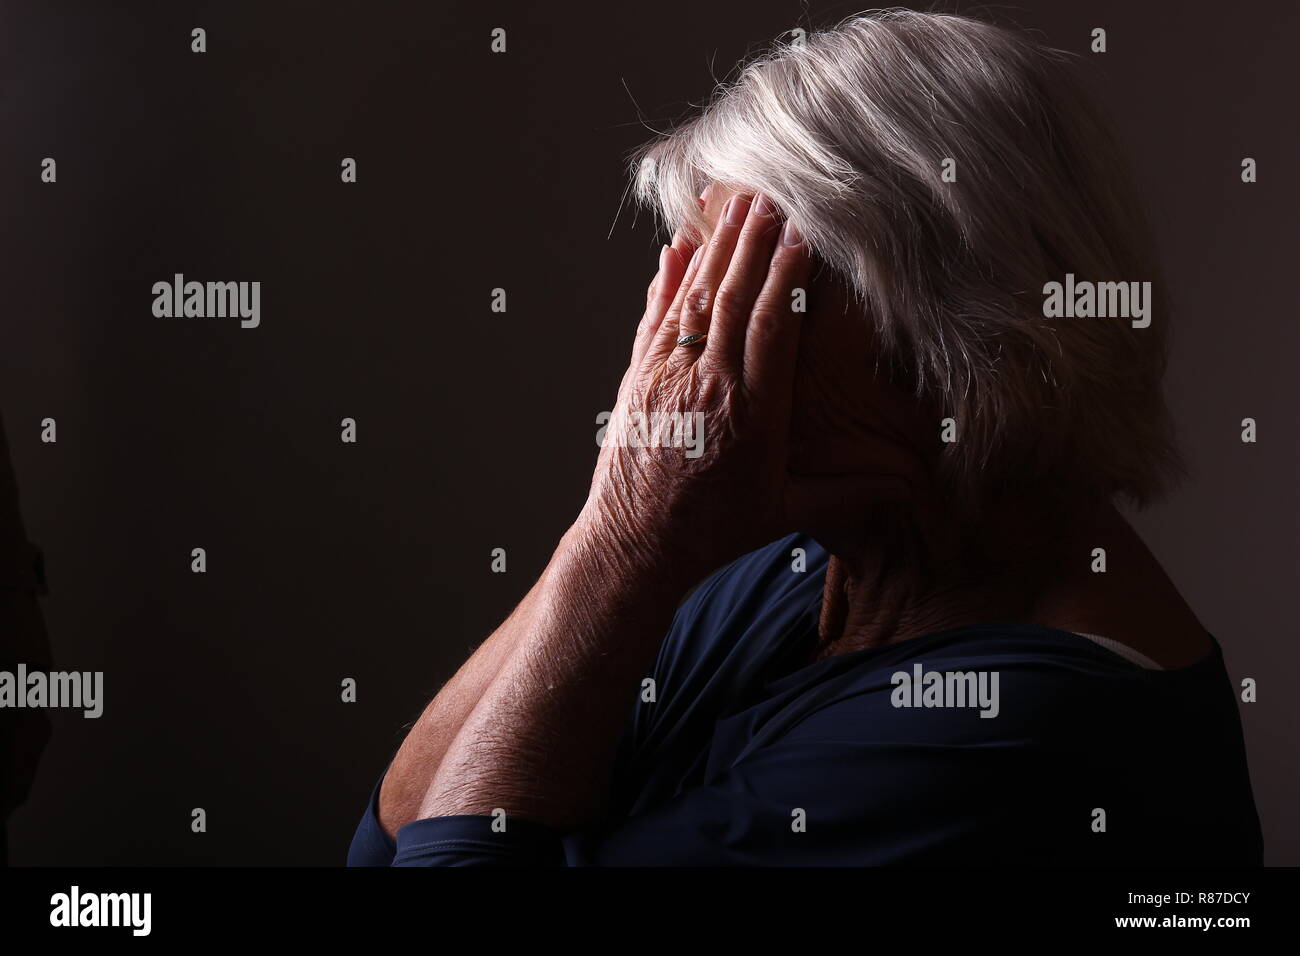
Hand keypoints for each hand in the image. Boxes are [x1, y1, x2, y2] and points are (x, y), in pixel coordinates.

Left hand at [580, 191, 817, 586]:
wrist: (635, 547)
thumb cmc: (714, 532)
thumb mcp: (787, 512)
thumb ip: (848, 490)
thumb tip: (910, 486)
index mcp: (752, 414)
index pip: (772, 327)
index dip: (787, 275)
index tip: (803, 234)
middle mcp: (706, 386)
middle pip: (732, 298)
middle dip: (753, 242)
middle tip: (772, 194)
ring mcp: (665, 378)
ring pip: (693, 300)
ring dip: (714, 248)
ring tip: (733, 203)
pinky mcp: (636, 380)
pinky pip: (654, 319)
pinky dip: (665, 281)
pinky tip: (676, 248)